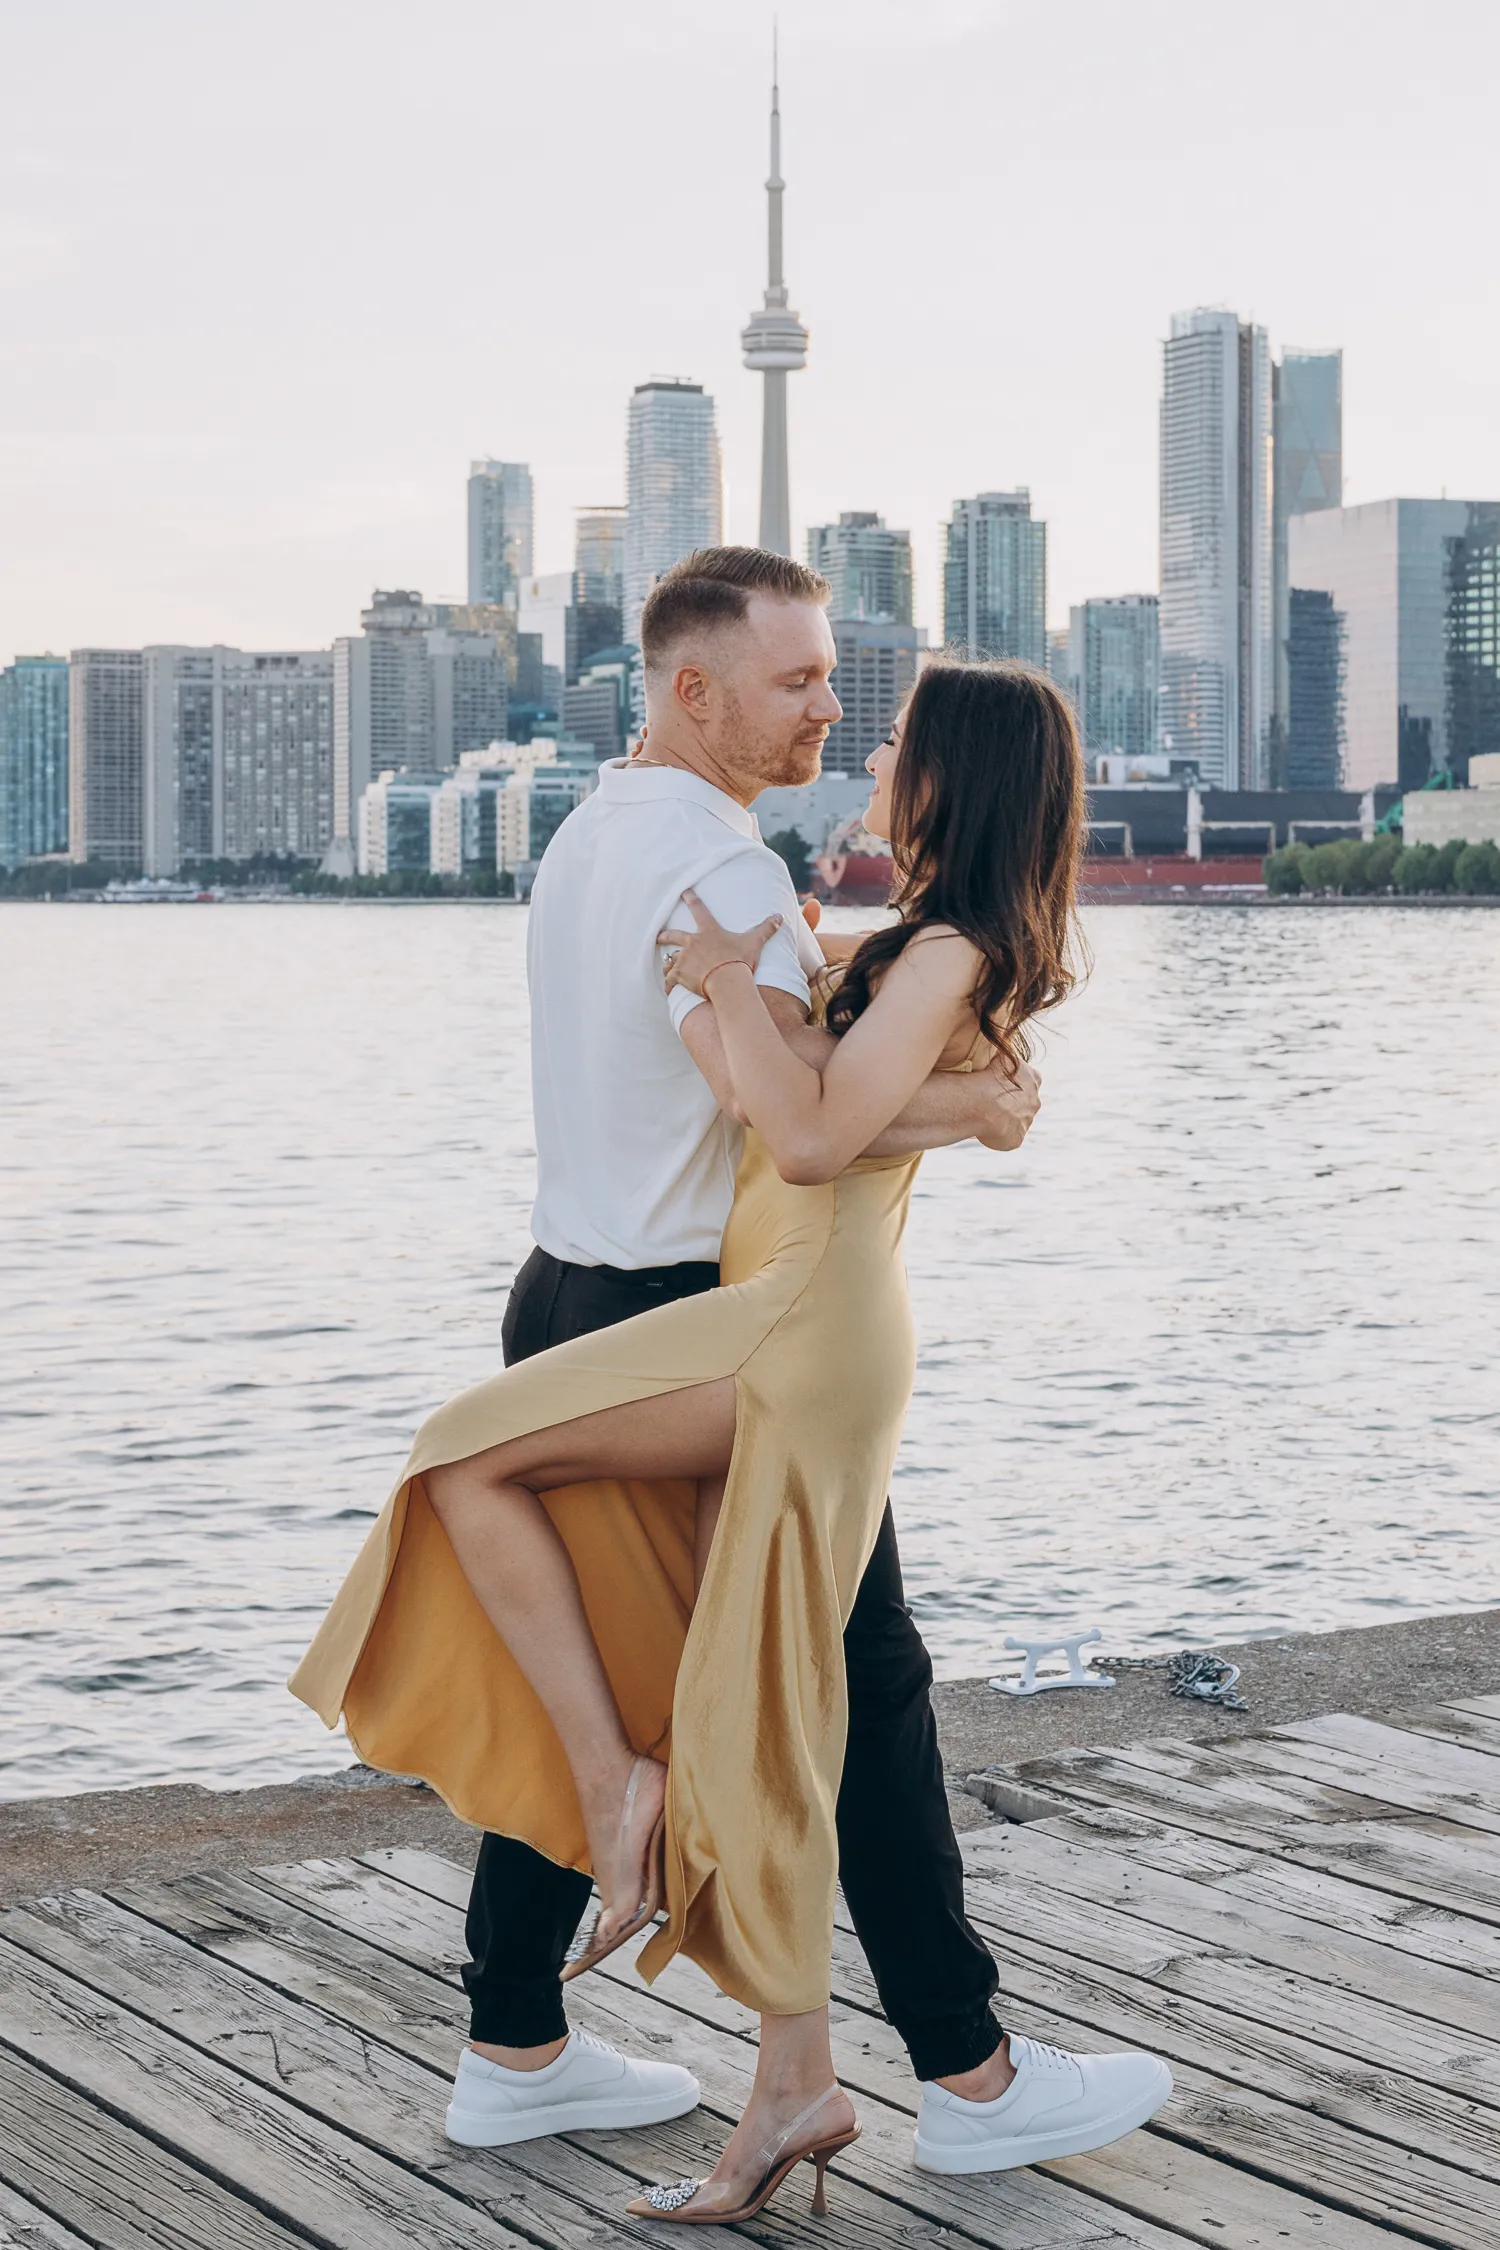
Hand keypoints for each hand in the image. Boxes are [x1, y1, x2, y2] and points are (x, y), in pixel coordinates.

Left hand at [658, 890, 783, 998]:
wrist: (728, 981)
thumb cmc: (741, 960)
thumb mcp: (755, 942)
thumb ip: (767, 928)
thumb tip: (781, 916)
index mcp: (708, 931)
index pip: (698, 909)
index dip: (690, 898)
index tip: (682, 891)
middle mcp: (692, 942)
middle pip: (672, 936)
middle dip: (664, 936)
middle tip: (658, 937)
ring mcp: (684, 959)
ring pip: (670, 959)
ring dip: (667, 962)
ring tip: (665, 966)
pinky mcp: (680, 975)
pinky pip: (670, 980)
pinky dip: (668, 984)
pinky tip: (668, 988)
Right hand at [973, 1054, 1041, 1150]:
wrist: (983, 1103)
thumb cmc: (988, 1076)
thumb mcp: (1000, 1055)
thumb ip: (1005, 1056)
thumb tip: (1004, 1036)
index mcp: (1033, 1079)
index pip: (1030, 1080)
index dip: (1016, 1083)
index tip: (1001, 1084)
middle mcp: (1035, 1101)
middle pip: (1026, 1103)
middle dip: (1013, 1103)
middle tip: (992, 1101)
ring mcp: (1027, 1122)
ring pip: (1017, 1121)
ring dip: (1004, 1120)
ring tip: (985, 1115)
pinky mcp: (1017, 1139)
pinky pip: (1007, 1138)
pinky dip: (998, 1135)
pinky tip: (984, 1128)